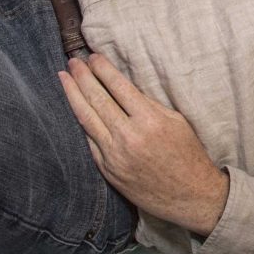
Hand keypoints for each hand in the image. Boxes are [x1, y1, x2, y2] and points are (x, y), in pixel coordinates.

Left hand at [57, 53, 231, 233]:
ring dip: (73, 95)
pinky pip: (89, 141)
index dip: (103, 69)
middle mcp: (128, 137)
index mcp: (149, 121)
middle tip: (73, 61)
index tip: (93, 56)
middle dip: (82, 77)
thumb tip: (123, 88)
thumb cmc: (188, 155)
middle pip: (97, 99)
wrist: (190, 196)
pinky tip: (76, 108)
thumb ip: (149, 105)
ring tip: (64, 78)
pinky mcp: (107, 170)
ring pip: (86, 119)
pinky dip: (82, 122)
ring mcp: (114, 156)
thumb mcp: (176, 122)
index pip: (118, 86)